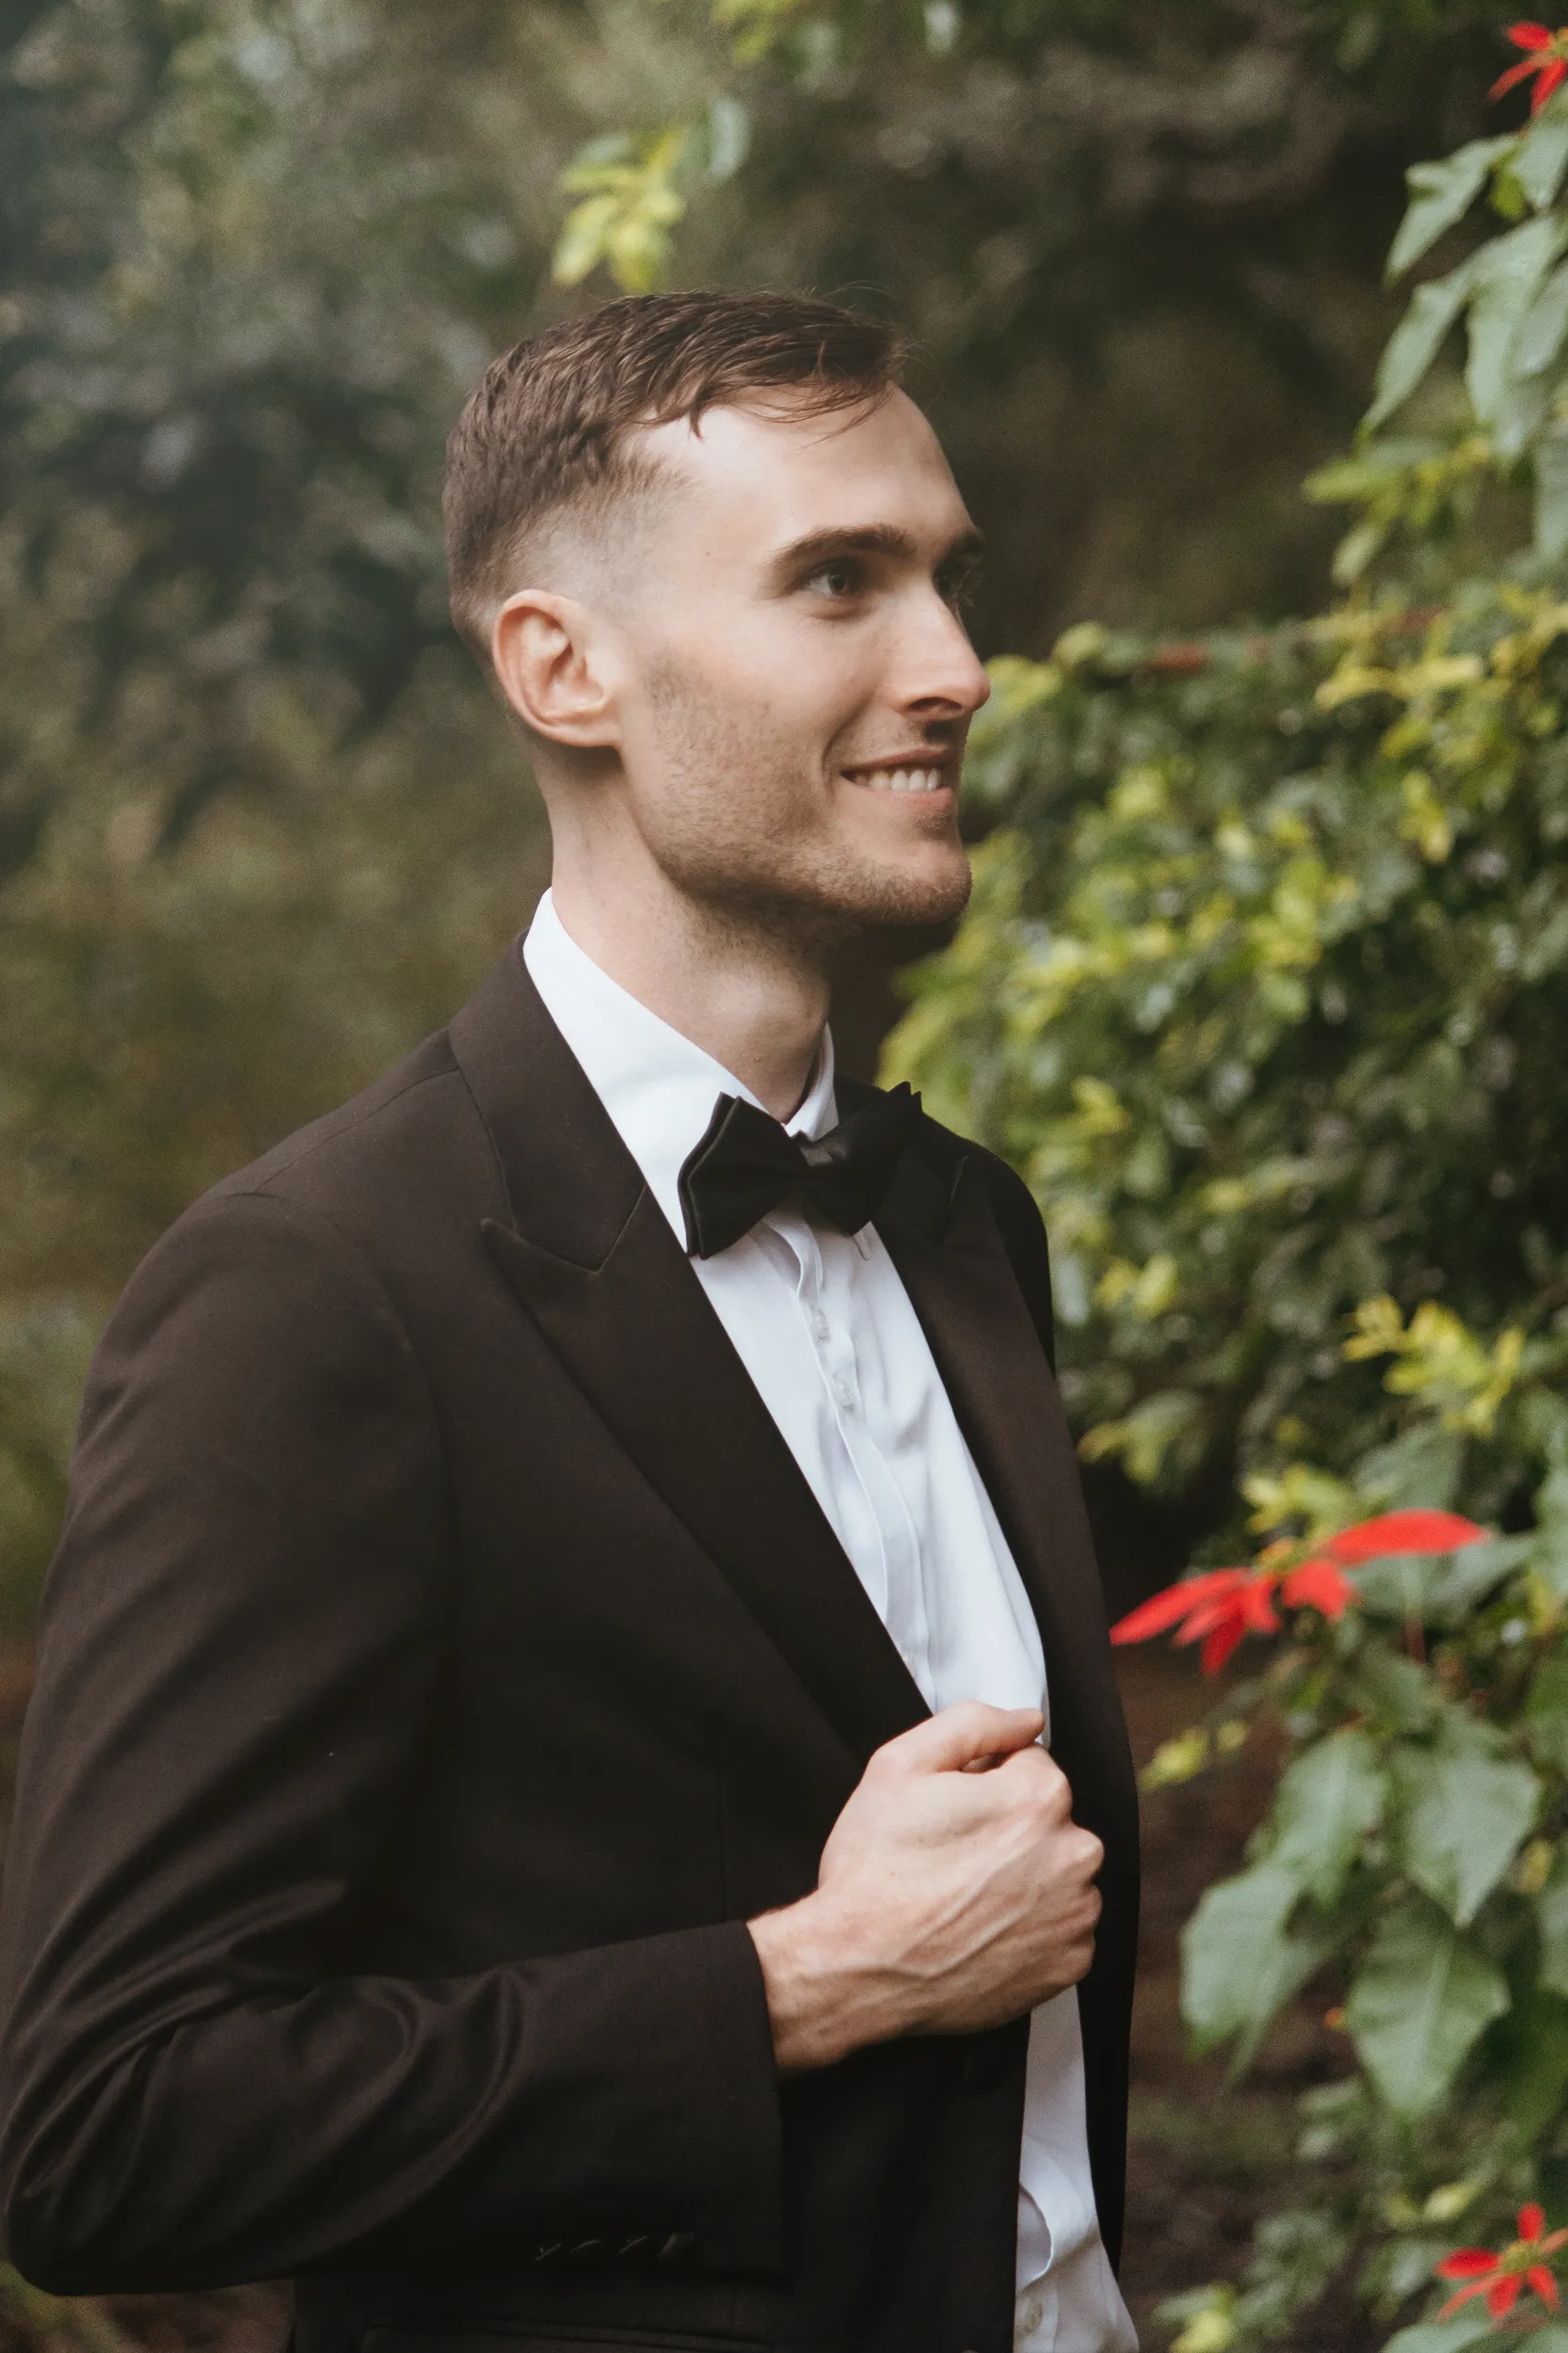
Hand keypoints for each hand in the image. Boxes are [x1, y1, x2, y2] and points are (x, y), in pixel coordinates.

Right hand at [747, 1700, 1102, 2071]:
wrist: (859, 1967)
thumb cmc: (875, 1869)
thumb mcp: (900, 1764)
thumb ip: (973, 1723)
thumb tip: (1027, 1719)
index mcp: (1038, 1797)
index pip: (1029, 1763)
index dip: (983, 1781)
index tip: (950, 1812)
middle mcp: (1072, 1855)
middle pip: (1049, 1818)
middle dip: (1010, 1828)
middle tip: (952, 1856)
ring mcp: (1074, 1915)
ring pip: (1058, 1873)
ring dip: (1025, 1878)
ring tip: (965, 1897)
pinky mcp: (1068, 1965)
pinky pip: (1062, 1929)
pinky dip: (1031, 1929)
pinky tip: (983, 1930)